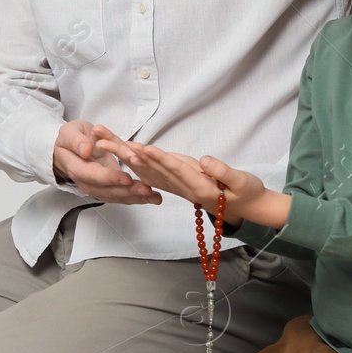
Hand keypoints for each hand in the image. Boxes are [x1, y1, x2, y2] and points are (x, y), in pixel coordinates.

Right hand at [52, 120, 158, 203]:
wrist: (70, 149)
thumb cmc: (71, 139)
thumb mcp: (70, 133)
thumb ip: (76, 141)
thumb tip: (86, 150)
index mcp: (76, 168)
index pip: (93, 175)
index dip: (110, 178)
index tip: (126, 177)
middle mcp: (87, 182)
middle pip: (107, 190)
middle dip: (128, 191)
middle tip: (146, 189)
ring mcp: (97, 188)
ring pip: (116, 196)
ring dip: (136, 198)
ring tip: (153, 196)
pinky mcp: (108, 188)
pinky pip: (121, 195)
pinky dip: (138, 198)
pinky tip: (153, 198)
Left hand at [92, 131, 271, 221]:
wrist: (246, 211)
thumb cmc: (247, 194)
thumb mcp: (242, 183)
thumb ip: (224, 173)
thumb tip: (206, 161)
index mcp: (199, 188)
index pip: (175, 171)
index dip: (159, 159)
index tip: (144, 148)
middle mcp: (182, 189)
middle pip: (152, 170)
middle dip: (128, 155)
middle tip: (104, 141)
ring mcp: (177, 187)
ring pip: (147, 171)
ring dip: (125, 156)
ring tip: (104, 141)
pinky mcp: (177, 184)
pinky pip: (152, 174)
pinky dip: (136, 163)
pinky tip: (122, 154)